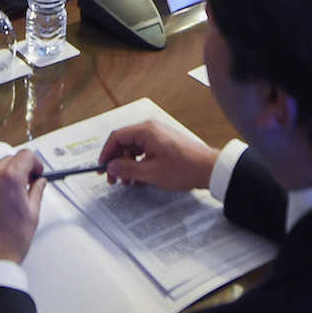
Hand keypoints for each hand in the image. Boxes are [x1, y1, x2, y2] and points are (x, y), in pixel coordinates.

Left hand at [0, 150, 46, 272]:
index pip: (25, 155)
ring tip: (6, 201)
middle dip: (18, 169)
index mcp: (10, 179)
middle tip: (24, 185)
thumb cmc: (10, 242)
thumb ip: (36, 191)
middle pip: (7, 161)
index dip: (34, 162)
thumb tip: (38, 183)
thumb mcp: (32, 214)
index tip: (35, 170)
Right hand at [99, 121, 216, 191]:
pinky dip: (139, 164)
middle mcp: (151, 129)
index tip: (102, 168)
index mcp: (146, 131)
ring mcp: (158, 135)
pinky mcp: (164, 143)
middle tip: (114, 180)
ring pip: (134, 148)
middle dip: (117, 162)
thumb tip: (110, 167)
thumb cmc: (184, 169)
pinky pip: (144, 151)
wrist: (209, 169)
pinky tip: (140, 178)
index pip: (117, 137)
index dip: (106, 153)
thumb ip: (127, 170)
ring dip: (128, 165)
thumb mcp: (151, 173)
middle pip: (124, 142)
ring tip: (129, 183)